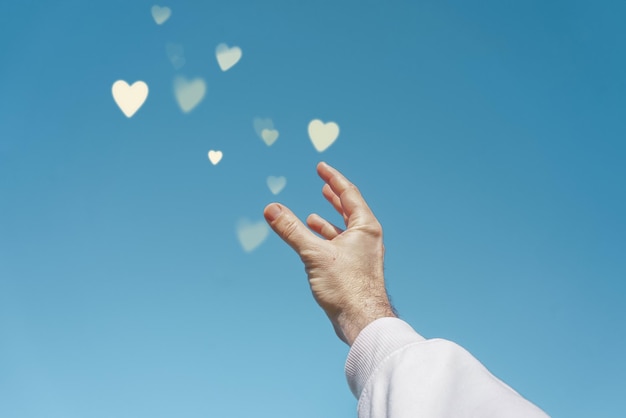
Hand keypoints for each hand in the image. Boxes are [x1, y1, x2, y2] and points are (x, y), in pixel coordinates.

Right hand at [263, 162, 395, 345]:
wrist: (363, 321)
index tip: (321, 167)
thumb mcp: (314, 254)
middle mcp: (367, 238)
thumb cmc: (346, 287)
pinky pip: (340, 245)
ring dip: (329, 219)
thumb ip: (292, 230)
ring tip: (315, 211)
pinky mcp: (355, 269)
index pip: (349, 193)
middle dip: (334, 195)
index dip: (333, 178)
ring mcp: (362, 254)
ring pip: (344, 229)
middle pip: (350, 209)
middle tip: (323, 182)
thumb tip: (271, 209)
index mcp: (365, 227)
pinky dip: (327, 239)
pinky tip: (315, 242)